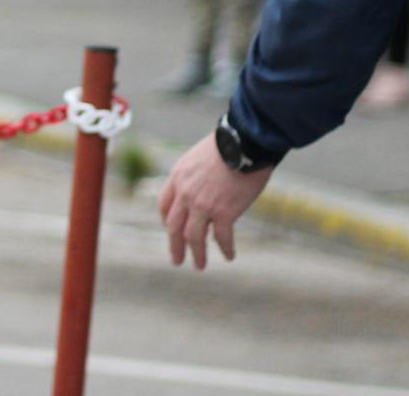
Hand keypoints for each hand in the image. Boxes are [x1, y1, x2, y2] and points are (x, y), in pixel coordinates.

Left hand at [157, 133, 274, 269]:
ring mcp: (203, 205)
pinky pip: (222, 237)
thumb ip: (195, 175)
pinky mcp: (223, 212)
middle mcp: (186, 193)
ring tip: (199, 265)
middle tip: (176, 260)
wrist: (244, 143)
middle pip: (174, 226)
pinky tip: (229, 256)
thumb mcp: (199, 156)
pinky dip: (225, 249)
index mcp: (178, 177)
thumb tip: (202, 187)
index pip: (164, 204)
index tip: (170, 230)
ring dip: (196, 254)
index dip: (166, 220)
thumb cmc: (227, 145)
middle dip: (175, 246)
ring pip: (194, 237)